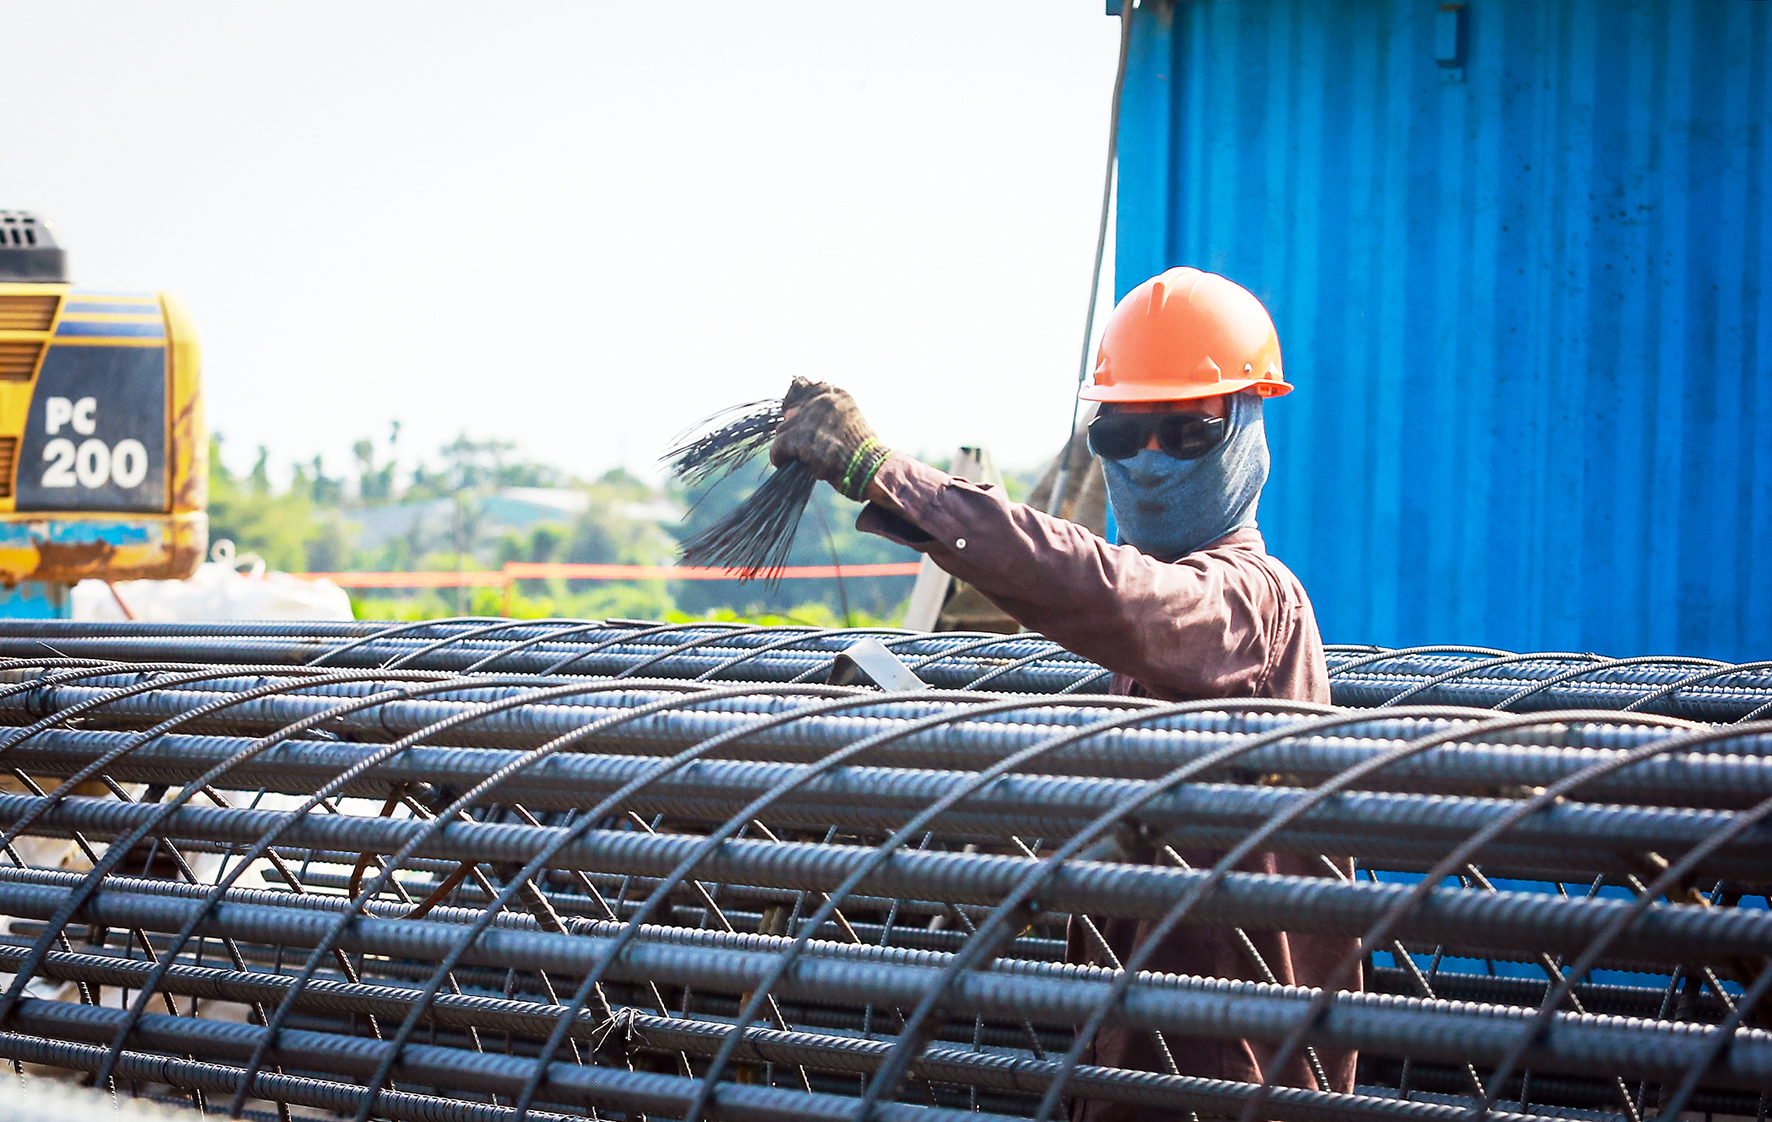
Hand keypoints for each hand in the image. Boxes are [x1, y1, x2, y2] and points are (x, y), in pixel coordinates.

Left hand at [770, 377, 891, 500]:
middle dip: (793, 432)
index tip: (791, 416)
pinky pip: (779, 449)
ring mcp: (813, 421)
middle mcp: (823, 402)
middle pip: (791, 415)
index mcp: (837, 396)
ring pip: (782, 431)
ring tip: (798, 458)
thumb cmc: (861, 452)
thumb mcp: (849, 421)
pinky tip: (783, 463)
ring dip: (789, 447)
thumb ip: (825, 414)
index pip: (800, 387)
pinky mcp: (804, 442)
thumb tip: (789, 412)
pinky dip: (779, 457)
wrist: (871, 469)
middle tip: (803, 447)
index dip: (794, 407)